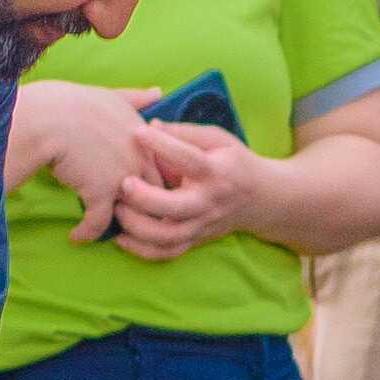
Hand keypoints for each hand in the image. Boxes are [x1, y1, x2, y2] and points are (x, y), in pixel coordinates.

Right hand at [5, 78, 144, 227]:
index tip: (137, 190)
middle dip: (143, 207)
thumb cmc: (71, 103)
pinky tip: (76, 236)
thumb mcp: (111, 96)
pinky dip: (86, 233)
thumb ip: (136, 99)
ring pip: (132, 212)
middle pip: (153, 193)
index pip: (159, 166)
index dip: (149, 180)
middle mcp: (138, 157)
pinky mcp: (101, 193)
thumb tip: (157, 92)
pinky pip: (99, 223)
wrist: (48, 117)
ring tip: (106, 230)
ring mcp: (123, 177)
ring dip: (119, 224)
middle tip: (128, 218)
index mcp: (143, 136)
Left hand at [106, 119, 258, 260]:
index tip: (138, 132)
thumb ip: (186, 133)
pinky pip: (166, 253)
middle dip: (146, 198)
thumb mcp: (218, 140)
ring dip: (138, 227)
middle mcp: (208, 203)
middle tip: (124, 183)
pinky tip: (121, 237)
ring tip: (118, 208)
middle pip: (176, 208)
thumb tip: (151, 125)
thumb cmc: (233, 162)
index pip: (189, 159)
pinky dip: (141, 250)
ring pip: (168, 237)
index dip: (163, 145)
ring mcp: (201, 225)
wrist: (261, 199)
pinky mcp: (194, 240)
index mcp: (215, 172)